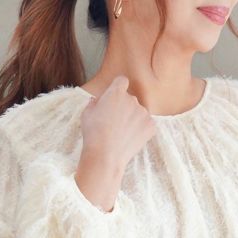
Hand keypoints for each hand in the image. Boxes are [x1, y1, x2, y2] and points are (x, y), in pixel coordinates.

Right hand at [75, 75, 156, 211]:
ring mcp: (143, 112)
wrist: (105, 156)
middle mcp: (132, 99)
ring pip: (139, 112)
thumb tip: (97, 101)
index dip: (118, 89)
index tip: (115, 98)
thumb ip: (94, 103)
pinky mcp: (151, 126)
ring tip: (122, 134)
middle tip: (115, 123)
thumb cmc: (93, 135)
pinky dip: (141, 130)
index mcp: (116, 93)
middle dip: (124, 107)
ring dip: (133, 119)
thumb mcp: (86, 114)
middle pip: (130, 99)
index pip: (122, 81)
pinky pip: (147, 124)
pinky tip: (131, 139)